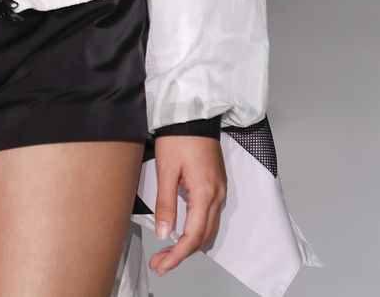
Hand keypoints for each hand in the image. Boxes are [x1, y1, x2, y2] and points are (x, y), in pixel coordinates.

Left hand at [148, 135, 226, 277]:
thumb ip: (166, 203)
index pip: (193, 236)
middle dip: (181, 254)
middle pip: (203, 237)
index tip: (162, 265)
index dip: (177, 255)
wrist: (193, 113)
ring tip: (167, 252)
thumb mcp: (166, 169)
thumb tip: (164, 233)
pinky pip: (210, 216)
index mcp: (205, 192)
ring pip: (208, 229)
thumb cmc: (178, 136)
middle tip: (160, 263)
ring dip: (189, 244)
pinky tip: (182, 232)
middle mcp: (217, 194)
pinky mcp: (217, 184)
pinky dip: (197, 230)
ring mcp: (220, 189)